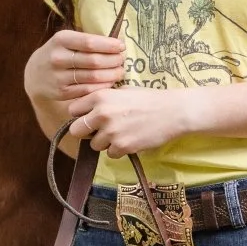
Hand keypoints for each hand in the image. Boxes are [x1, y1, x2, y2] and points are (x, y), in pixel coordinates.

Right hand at [25, 31, 124, 118]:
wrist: (35, 74)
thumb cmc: (59, 53)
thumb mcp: (67, 40)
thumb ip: (88, 40)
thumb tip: (118, 41)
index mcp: (60, 40)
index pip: (90, 43)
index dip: (109, 45)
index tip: (121, 46)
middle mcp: (57, 58)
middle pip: (94, 61)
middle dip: (113, 60)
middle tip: (122, 60)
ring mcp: (59, 77)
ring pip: (93, 77)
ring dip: (112, 74)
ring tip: (120, 70)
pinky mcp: (62, 92)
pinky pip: (88, 90)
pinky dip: (103, 86)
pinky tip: (109, 81)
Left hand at [65, 84, 190, 157]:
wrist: (174, 111)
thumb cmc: (149, 99)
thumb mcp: (122, 91)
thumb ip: (102, 100)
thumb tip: (86, 110)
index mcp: (100, 97)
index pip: (73, 110)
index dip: (80, 115)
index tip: (89, 117)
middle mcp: (101, 114)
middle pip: (75, 131)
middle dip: (85, 132)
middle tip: (98, 131)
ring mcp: (111, 132)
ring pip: (94, 145)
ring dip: (104, 142)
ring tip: (121, 133)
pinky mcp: (122, 146)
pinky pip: (110, 154)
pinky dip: (118, 150)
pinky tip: (130, 140)